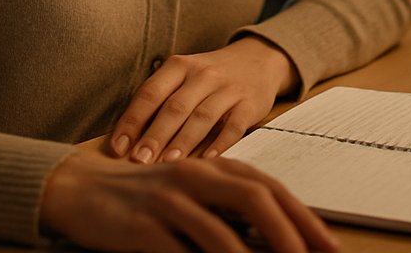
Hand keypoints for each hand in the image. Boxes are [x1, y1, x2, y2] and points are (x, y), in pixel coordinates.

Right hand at [40, 152, 338, 252]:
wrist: (80, 189)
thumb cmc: (146, 197)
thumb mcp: (192, 195)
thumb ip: (229, 210)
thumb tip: (277, 238)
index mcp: (213, 167)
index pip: (269, 188)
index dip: (303, 217)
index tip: (330, 247)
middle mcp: (195, 175)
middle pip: (255, 198)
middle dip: (291, 233)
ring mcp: (167, 199)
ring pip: (220, 230)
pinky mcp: (142, 225)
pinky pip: (181, 251)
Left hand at [111, 38, 296, 164]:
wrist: (258, 59)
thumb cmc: (208, 77)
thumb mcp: (183, 76)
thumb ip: (159, 101)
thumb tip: (128, 141)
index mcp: (179, 66)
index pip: (150, 93)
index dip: (132, 121)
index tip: (117, 148)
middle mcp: (202, 74)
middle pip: (174, 107)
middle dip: (155, 136)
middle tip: (139, 161)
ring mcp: (228, 88)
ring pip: (202, 117)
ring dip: (183, 142)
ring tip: (167, 166)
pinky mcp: (250, 103)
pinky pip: (234, 126)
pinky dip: (220, 144)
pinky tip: (207, 161)